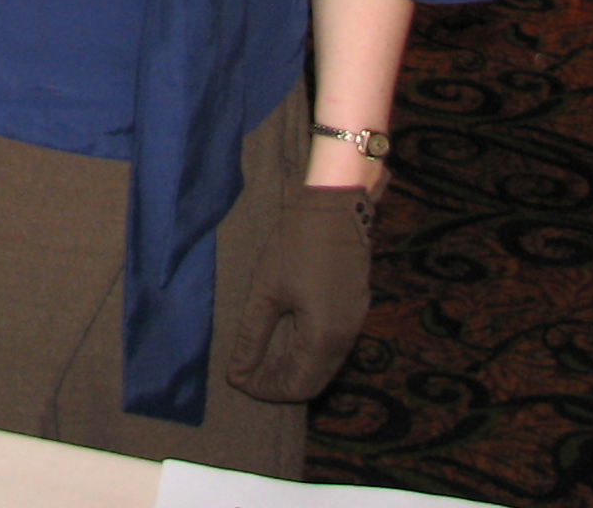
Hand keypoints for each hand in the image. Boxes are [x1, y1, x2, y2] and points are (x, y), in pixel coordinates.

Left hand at [222, 182, 377, 403]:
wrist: (334, 205)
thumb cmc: (297, 244)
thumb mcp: (267, 290)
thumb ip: (253, 336)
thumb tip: (237, 372)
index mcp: (325, 338)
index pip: (297, 386)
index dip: (266, 388)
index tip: (237, 379)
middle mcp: (346, 338)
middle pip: (314, 381)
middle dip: (280, 383)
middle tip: (248, 372)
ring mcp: (355, 323)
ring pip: (325, 365)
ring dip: (294, 368)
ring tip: (261, 358)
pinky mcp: (355, 308)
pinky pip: (332, 346)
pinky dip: (308, 352)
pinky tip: (285, 338)